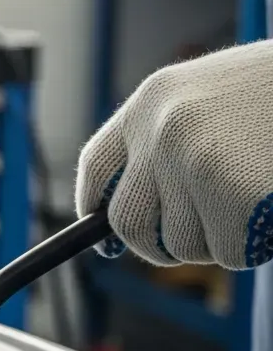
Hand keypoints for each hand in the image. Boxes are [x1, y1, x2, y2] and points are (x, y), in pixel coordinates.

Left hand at [76, 41, 272, 269]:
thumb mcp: (212, 98)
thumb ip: (167, 140)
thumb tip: (123, 213)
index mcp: (154, 100)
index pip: (97, 166)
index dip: (95, 206)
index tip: (102, 229)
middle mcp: (161, 128)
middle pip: (126, 222)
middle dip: (157, 242)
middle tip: (200, 235)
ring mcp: (191, 159)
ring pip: (179, 244)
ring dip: (217, 240)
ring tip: (254, 200)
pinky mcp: (229, 191)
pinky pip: (226, 252)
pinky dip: (252, 246)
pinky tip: (271, 208)